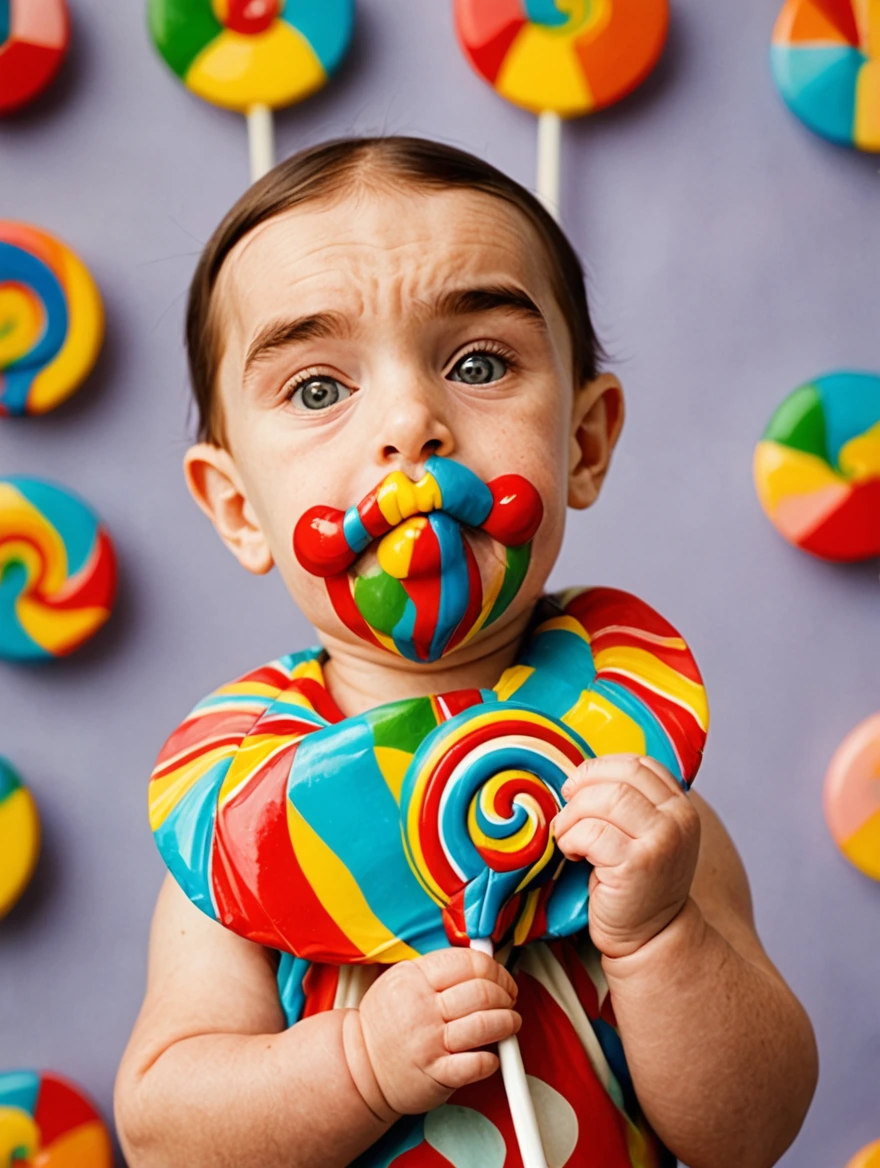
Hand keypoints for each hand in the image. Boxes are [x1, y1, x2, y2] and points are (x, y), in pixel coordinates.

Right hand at [342, 948, 520, 1118]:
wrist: (359, 1067)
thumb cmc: (386, 1023)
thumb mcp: (401, 981)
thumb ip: (438, 969)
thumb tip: (482, 963)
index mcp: (414, 978)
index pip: (469, 963)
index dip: (495, 970)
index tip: (502, 979)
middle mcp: (421, 1008)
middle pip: (482, 992)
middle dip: (505, 995)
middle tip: (509, 1001)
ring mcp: (428, 1042)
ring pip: (485, 1024)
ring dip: (507, 1023)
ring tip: (509, 1024)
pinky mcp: (436, 1075)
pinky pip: (478, 1063)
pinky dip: (492, 1059)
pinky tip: (491, 1055)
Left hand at [552, 754, 700, 959]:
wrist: (651, 935)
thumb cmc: (637, 880)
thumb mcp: (645, 832)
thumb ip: (629, 801)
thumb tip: (581, 774)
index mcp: (680, 805)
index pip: (638, 764)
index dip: (600, 768)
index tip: (578, 786)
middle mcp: (678, 819)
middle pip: (619, 778)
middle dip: (582, 789)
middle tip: (567, 811)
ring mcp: (661, 841)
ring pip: (604, 800)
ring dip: (573, 816)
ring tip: (568, 836)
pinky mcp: (637, 864)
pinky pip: (591, 833)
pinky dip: (571, 839)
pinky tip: (573, 854)